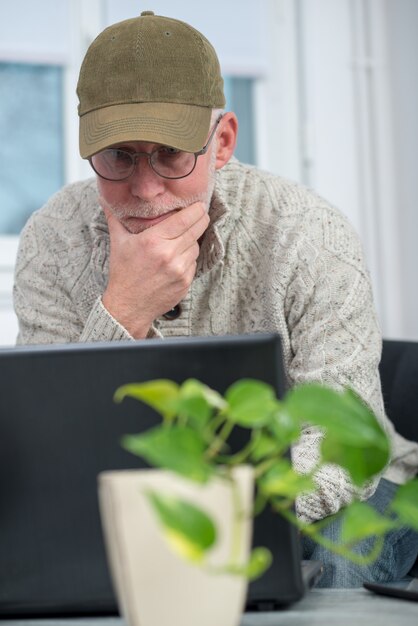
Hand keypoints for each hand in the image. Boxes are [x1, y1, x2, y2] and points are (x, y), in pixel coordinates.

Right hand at [101, 203, 209, 337]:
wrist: (128, 306)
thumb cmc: (123, 274)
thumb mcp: (118, 243)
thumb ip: (115, 219)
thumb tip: (105, 199)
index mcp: (153, 241)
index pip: (184, 219)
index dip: (196, 210)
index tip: (199, 205)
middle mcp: (169, 254)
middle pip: (196, 230)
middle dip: (201, 220)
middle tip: (201, 214)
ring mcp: (179, 269)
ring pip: (196, 246)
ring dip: (192, 241)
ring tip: (180, 241)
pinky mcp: (185, 282)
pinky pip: (194, 263)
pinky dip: (188, 258)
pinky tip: (177, 259)